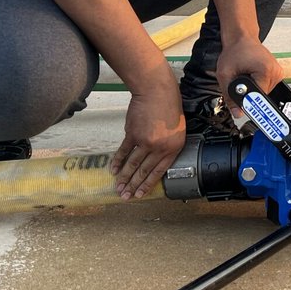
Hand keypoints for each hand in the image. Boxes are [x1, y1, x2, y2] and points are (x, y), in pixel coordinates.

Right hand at [111, 64, 185, 199]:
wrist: (158, 92)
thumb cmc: (170, 108)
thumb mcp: (177, 130)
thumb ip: (168, 146)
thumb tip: (157, 159)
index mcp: (173, 148)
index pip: (159, 172)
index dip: (148, 184)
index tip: (140, 195)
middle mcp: (159, 147)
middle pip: (144, 171)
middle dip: (134, 186)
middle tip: (125, 197)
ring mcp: (145, 141)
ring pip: (133, 164)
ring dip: (124, 178)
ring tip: (118, 188)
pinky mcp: (133, 134)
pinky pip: (124, 151)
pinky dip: (117, 161)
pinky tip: (113, 170)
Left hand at [216, 37, 284, 98]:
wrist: (241, 38)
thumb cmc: (234, 51)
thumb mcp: (225, 75)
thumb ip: (230, 96)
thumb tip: (238, 113)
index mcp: (266, 71)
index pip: (259, 98)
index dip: (247, 100)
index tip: (242, 103)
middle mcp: (276, 72)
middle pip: (262, 97)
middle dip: (249, 93)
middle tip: (240, 80)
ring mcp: (278, 72)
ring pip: (265, 93)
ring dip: (253, 89)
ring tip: (246, 75)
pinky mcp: (277, 73)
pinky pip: (267, 87)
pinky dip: (258, 84)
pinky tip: (251, 75)